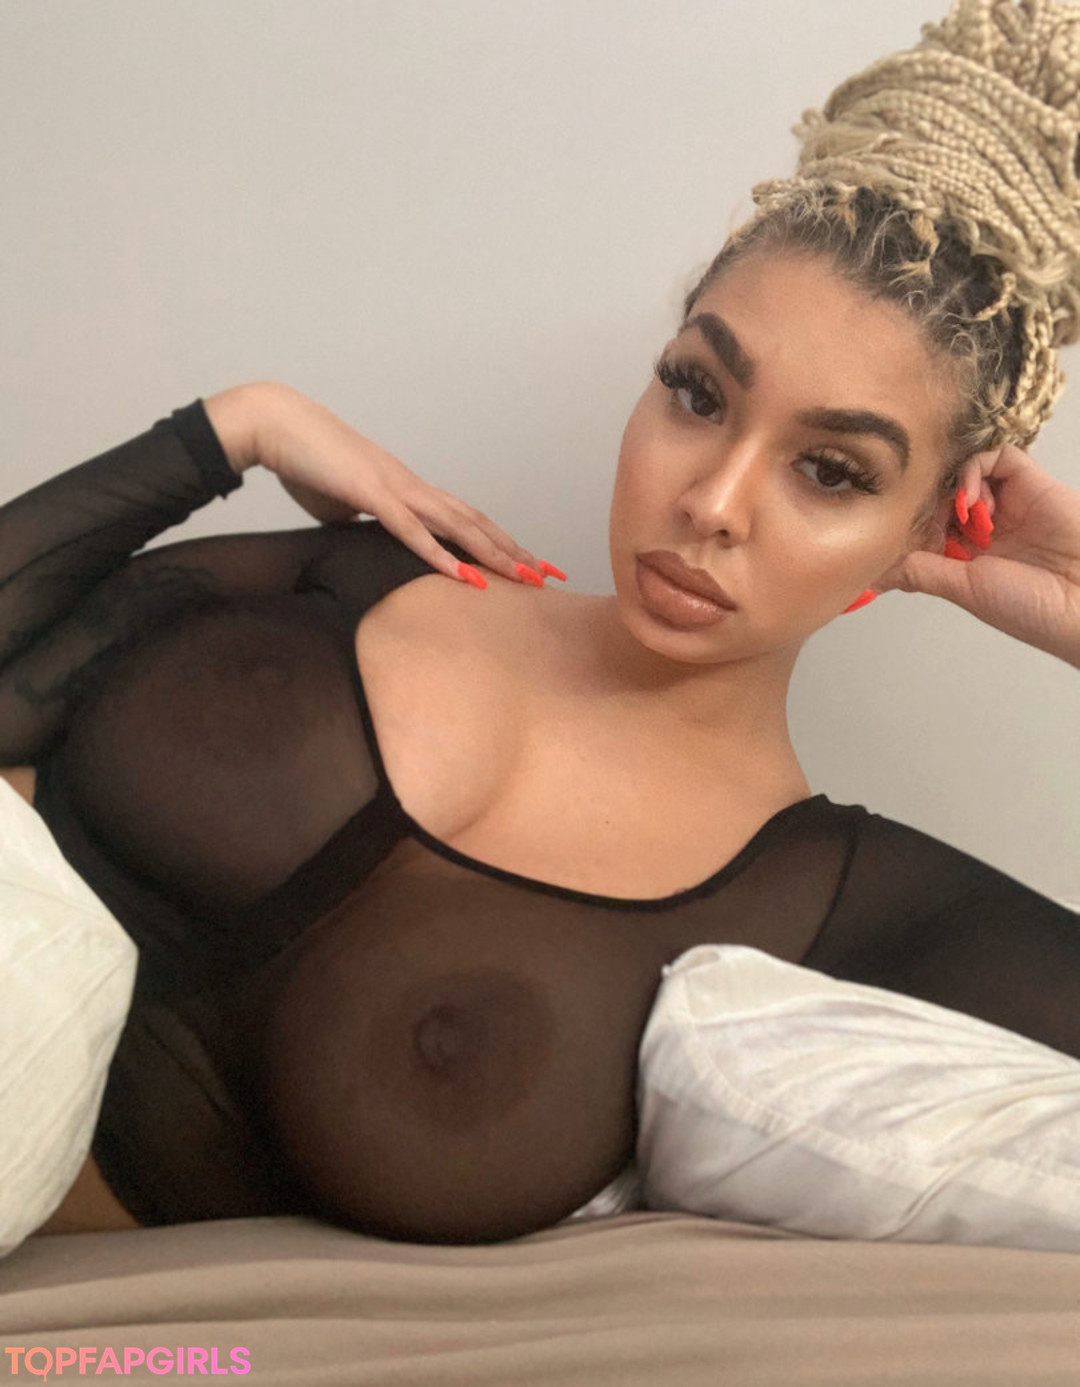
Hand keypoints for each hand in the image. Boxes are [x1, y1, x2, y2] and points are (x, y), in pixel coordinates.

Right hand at [203, 382, 558, 588]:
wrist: (275, 425)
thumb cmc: (304, 462)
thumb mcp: (339, 505)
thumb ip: (361, 521)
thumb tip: (363, 537)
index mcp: (409, 490)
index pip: (465, 521)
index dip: (500, 544)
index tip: (529, 567)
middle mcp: (413, 487)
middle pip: (477, 523)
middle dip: (516, 551)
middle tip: (551, 576)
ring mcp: (395, 488)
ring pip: (457, 525)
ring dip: (493, 553)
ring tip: (525, 578)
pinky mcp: (370, 494)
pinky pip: (410, 529)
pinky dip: (439, 554)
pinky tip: (463, 575)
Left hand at [877, 444, 1079, 668]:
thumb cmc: (1033, 607)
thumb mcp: (963, 589)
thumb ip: (919, 571)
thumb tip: (874, 573)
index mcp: (968, 558)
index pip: (925, 528)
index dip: (908, 525)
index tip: (891, 530)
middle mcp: (985, 529)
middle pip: (941, 497)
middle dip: (926, 503)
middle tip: (920, 515)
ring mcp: (1007, 504)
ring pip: (964, 474)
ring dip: (952, 489)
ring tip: (960, 518)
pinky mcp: (1029, 482)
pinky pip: (995, 456)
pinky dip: (975, 470)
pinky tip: (973, 499)